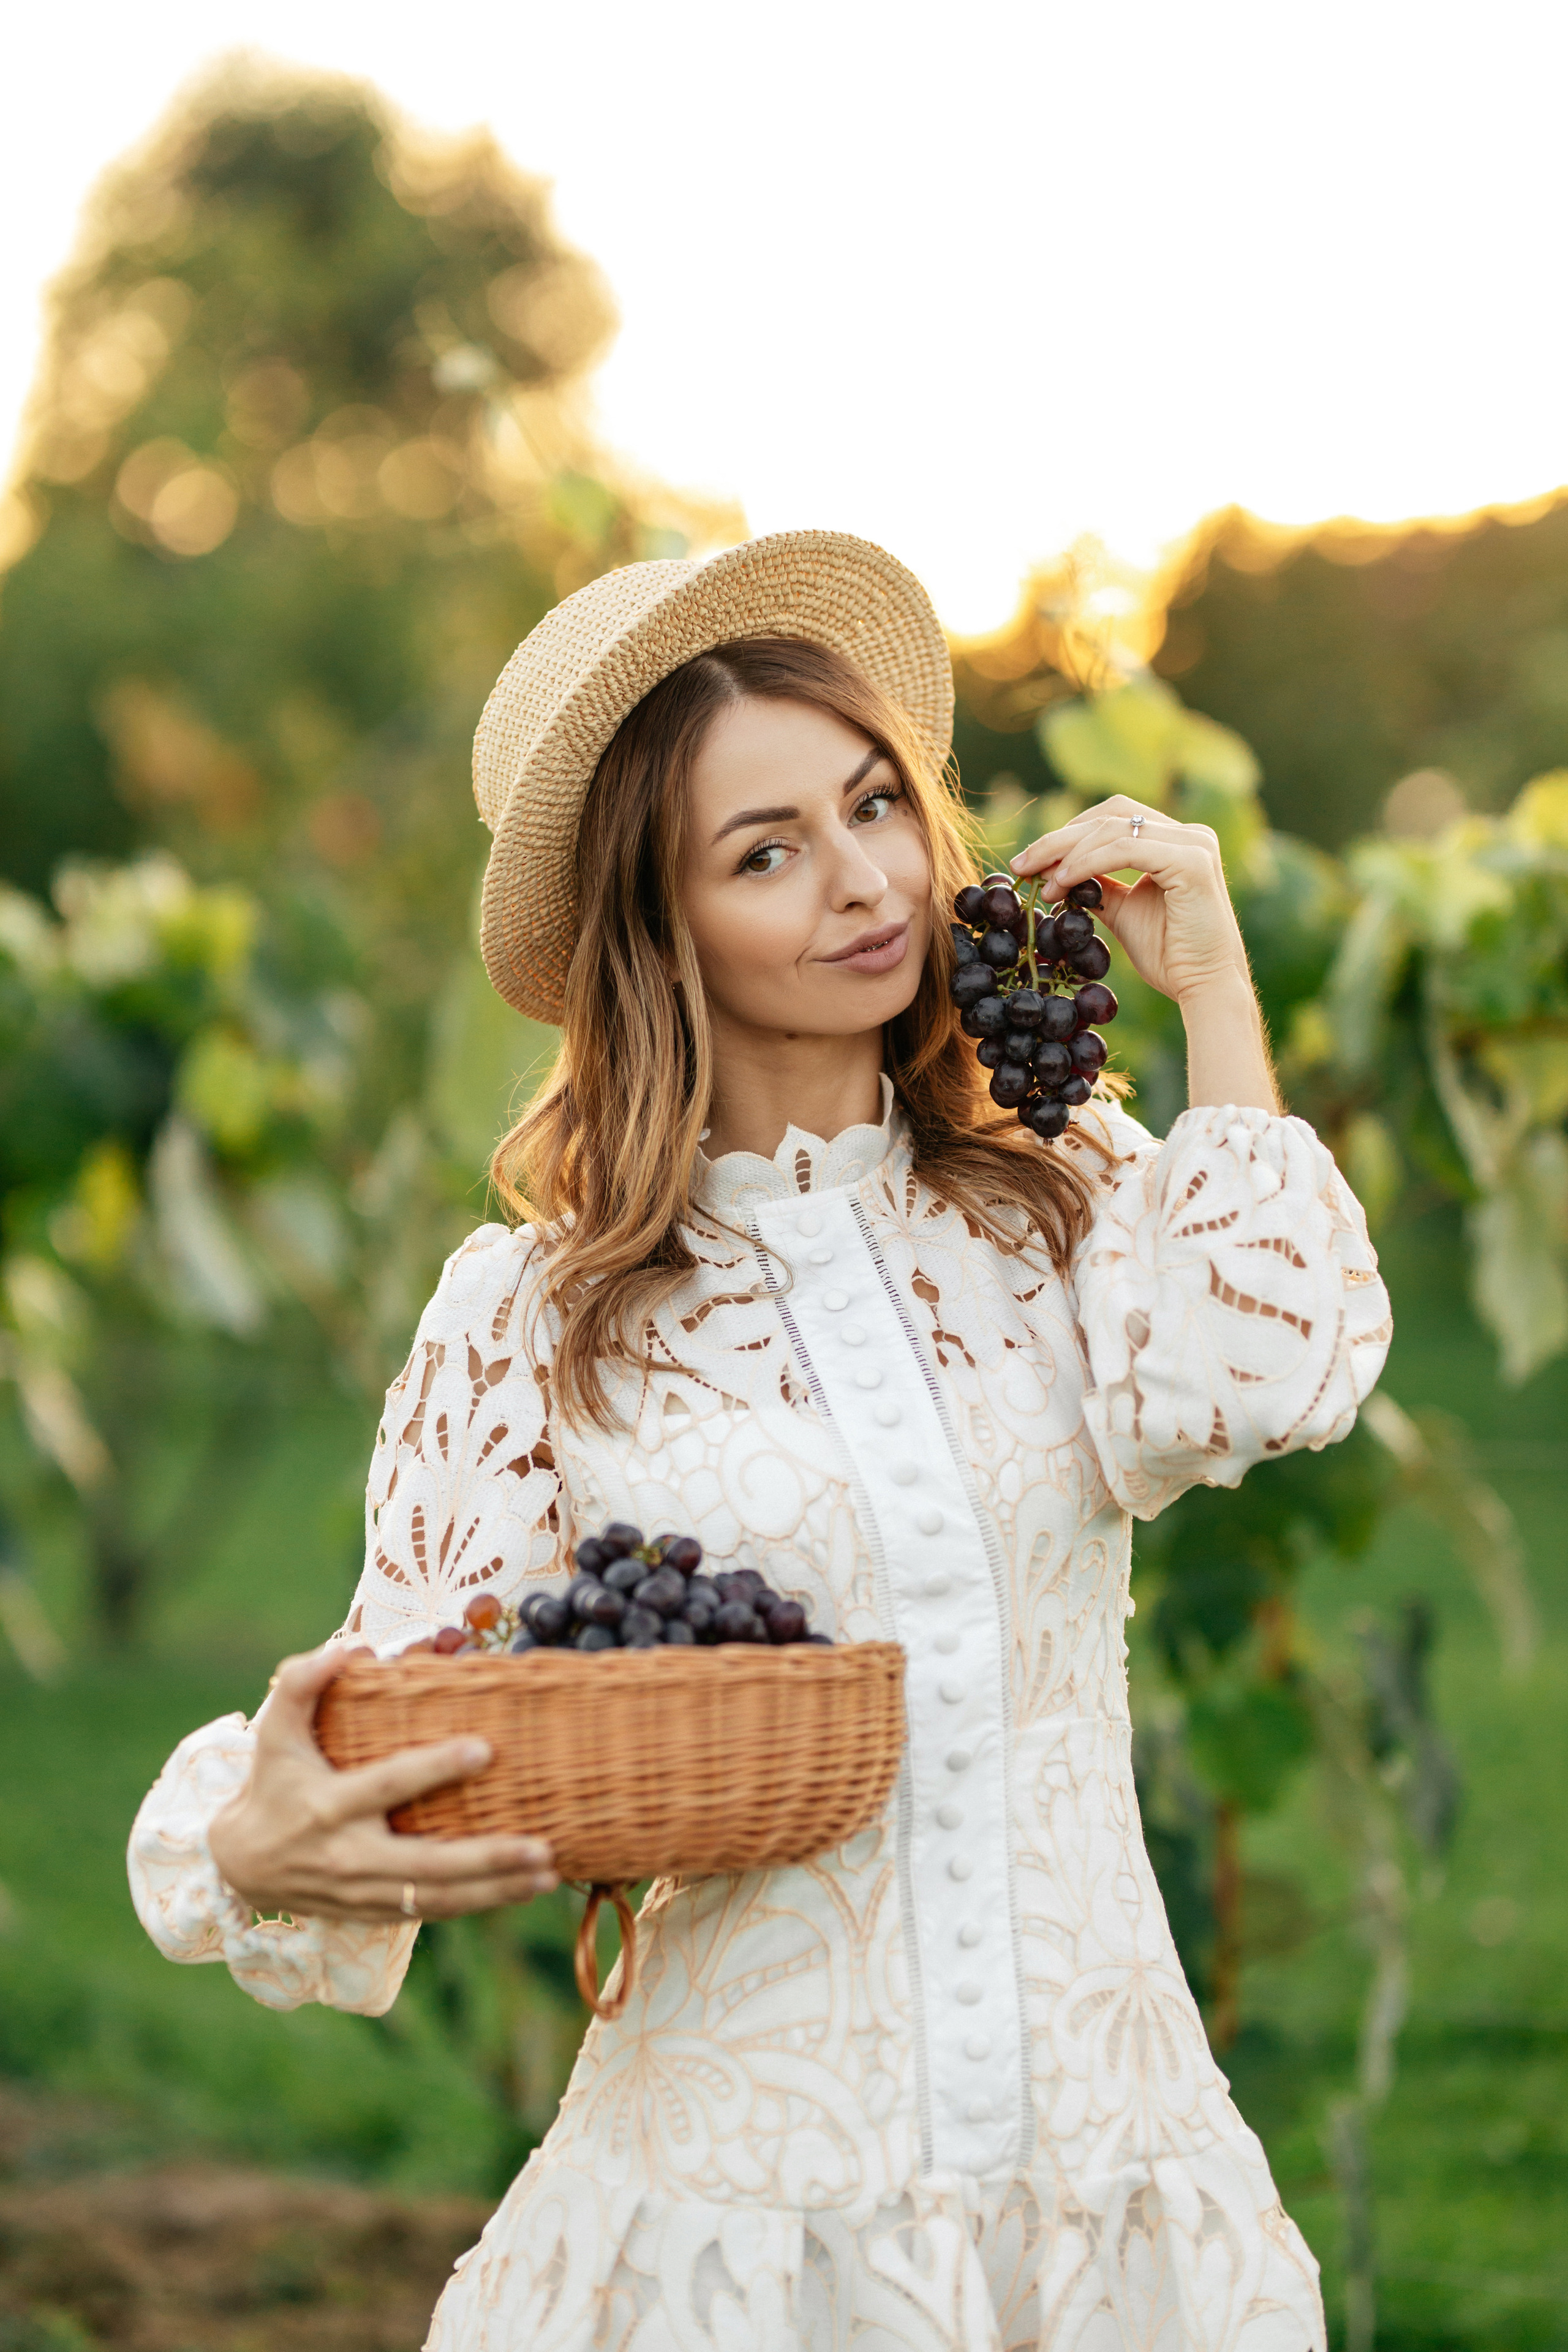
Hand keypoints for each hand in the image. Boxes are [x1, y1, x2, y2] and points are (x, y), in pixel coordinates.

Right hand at [207, 1643, 556, 1925]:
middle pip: (427, 1863)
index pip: (388, 1785)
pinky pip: (433, 1912)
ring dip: (496, 1890)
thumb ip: (302, 1683)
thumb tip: (349, 1646)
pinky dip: (480, 1904)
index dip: (435, 1769)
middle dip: (487, 1859)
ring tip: (548, 1874)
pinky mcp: (374, 1914)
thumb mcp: (274, 1731)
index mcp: (328, 1806)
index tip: (486, 1750)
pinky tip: (523, 1890)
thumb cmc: (272, 1783)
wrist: (240, 1865)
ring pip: (439, 1897)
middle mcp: (349, 1856)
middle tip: (541, 1847)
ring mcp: (364, 1893)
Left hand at [1011, 795, 1277, 1113]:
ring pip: (1113, 828)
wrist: (1205, 988)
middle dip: (1059, 838)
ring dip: (1067, 853)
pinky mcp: (1192, 861)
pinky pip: (1126, 849)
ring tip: (1040, 882)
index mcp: (1177, 840)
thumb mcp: (1124, 912)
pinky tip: (1062, 883)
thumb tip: (1058, 872)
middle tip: (1021, 864)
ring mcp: (1194, 844)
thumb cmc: (1170, 956)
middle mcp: (1191, 834)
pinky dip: (1088, 862)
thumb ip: (1099, 885)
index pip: (1113, 817)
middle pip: (1110, 815)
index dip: (1068, 834)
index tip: (1029, 861)